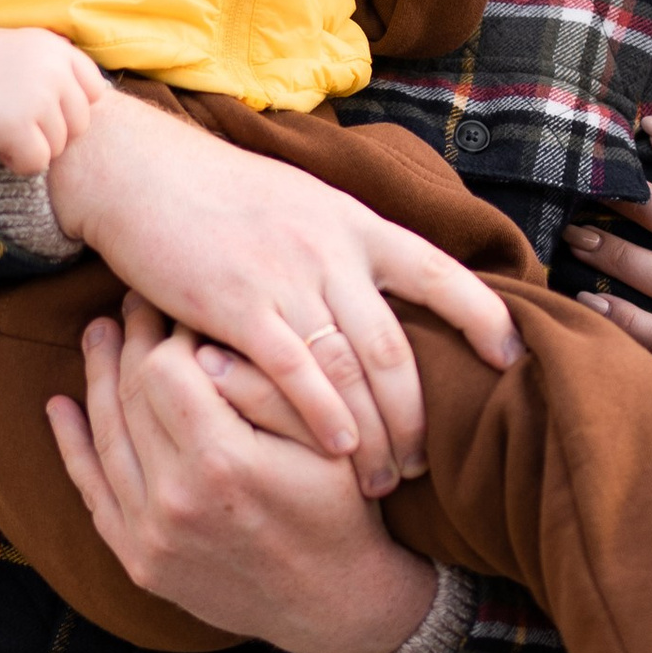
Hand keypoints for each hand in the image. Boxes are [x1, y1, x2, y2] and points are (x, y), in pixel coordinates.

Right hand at [0, 25, 108, 174]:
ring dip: (32, 147)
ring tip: (3, 131)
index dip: (70, 108)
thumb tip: (91, 96)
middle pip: (79, 125)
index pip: (95, 90)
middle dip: (51, 132)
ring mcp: (39, 99)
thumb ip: (54, 65)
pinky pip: (37, 163)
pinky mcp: (19, 126)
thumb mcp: (21, 45)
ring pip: (59, 147)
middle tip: (17, 124)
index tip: (44, 111)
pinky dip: (18, 163)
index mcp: (58, 49)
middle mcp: (55, 71)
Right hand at [45, 90, 519, 495]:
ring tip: (383, 481)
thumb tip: (387, 287)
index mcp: (356, 223)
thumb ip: (344, 247)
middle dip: (417, 415)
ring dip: (375, 432)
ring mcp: (286, 275)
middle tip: (424, 466)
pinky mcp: (237, 303)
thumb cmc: (218, 195)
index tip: (512, 360)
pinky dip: (322, 416)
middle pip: (396, 346)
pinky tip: (339, 452)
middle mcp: (332, 248)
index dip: (484, 317)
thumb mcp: (302, 204)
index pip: (439, 272)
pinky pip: (296, 370)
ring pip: (354, 367)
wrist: (139, 171)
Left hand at [48, 300, 445, 652]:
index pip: (165, 370)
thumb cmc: (340, 509)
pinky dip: (73, 447)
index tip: (176, 306)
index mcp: (222, 462)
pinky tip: (61, 406)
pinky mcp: (139, 562)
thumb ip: (265, 388)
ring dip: (97, 380)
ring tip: (97, 335)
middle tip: (132, 304)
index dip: (167, 331)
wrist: (334, 604)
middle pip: (131, 398)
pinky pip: (93, 494)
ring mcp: (150, 536)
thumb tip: (201, 347)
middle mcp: (174, 500)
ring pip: (105, 438)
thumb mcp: (325, 438)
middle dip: (130, 343)